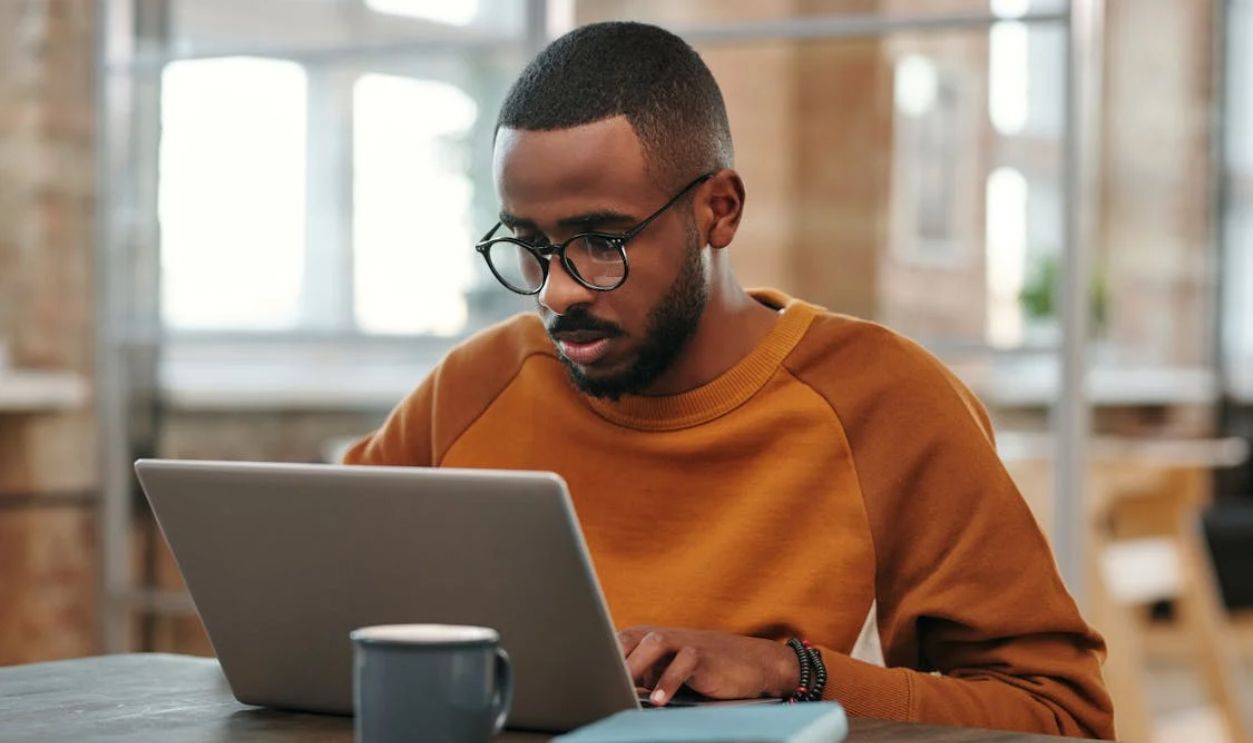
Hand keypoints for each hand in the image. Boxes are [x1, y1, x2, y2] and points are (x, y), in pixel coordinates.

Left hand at [616, 626, 798, 705]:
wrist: (752, 663)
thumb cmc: (704, 671)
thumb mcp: (669, 672)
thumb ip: (643, 676)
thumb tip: (611, 691)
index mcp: (650, 639)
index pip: (617, 643)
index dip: (600, 656)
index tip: (584, 677)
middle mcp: (664, 636)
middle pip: (630, 638)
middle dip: (613, 657)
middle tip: (598, 682)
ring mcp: (685, 642)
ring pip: (654, 643)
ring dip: (636, 666)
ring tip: (624, 688)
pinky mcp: (705, 655)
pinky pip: (684, 663)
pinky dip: (670, 680)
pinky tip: (661, 700)